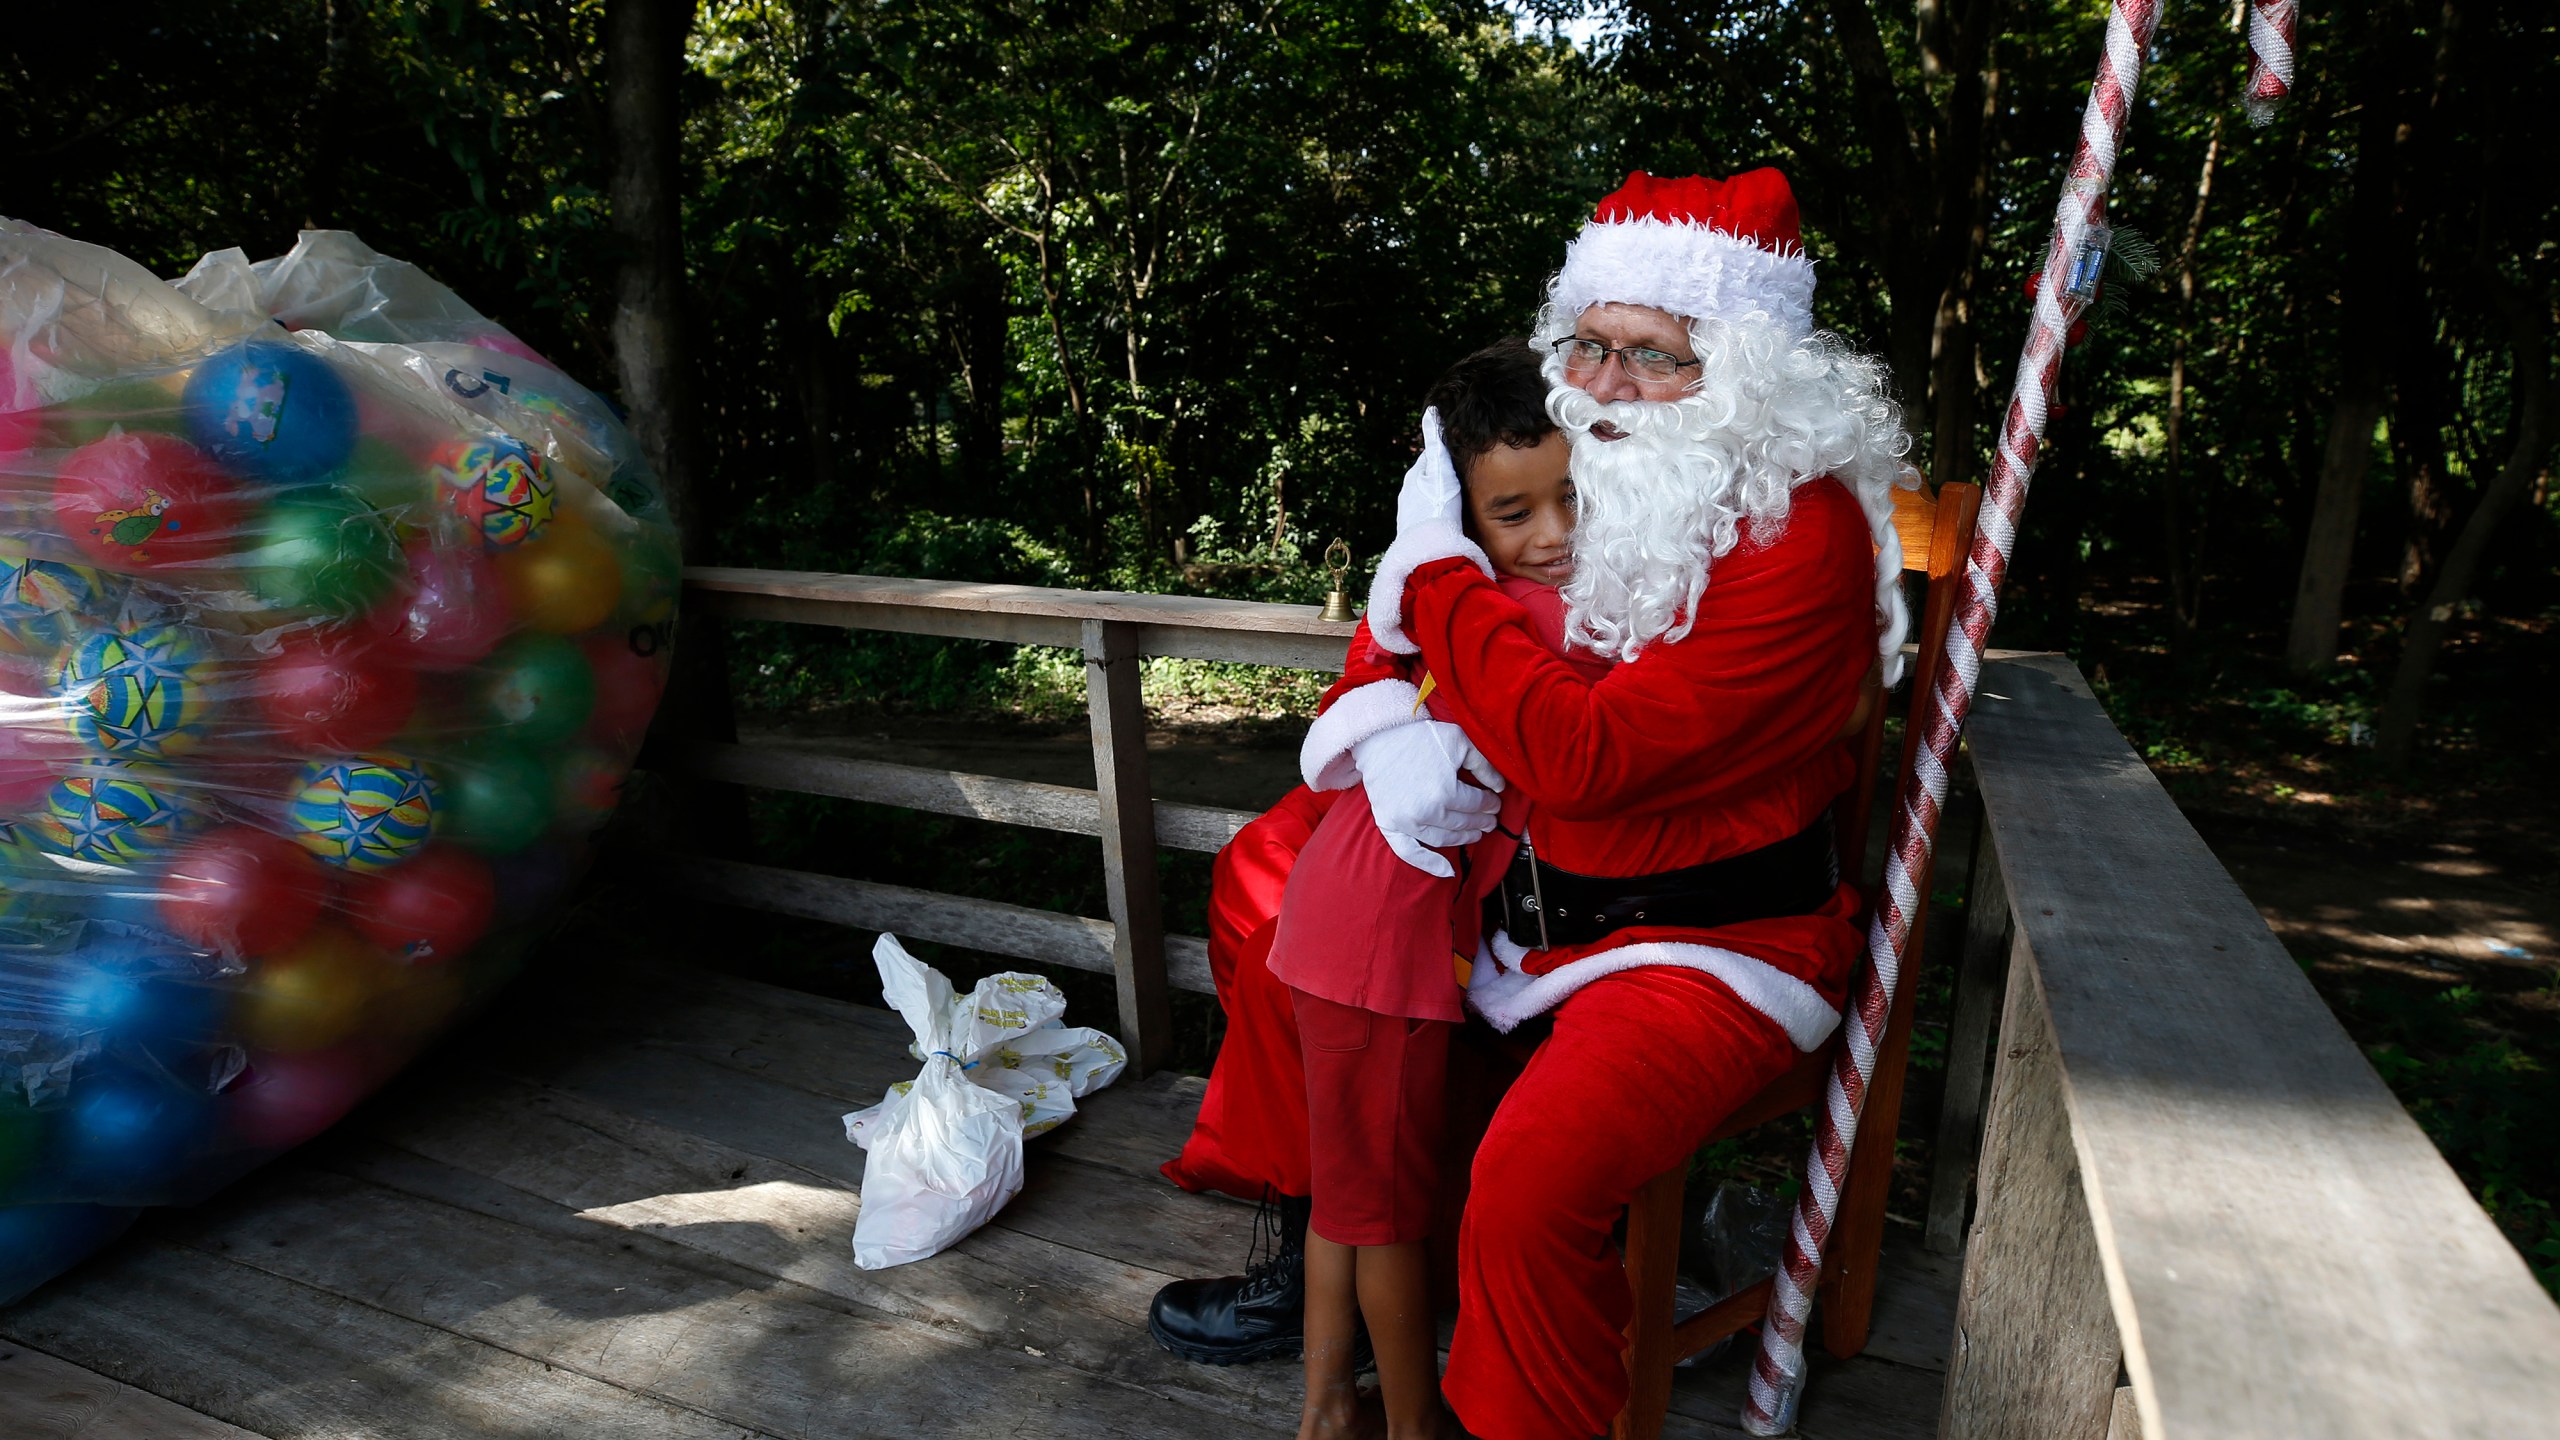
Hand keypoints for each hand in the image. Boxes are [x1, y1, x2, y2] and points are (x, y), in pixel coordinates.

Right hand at [1353, 718, 1505, 878]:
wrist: (1378, 738)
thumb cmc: (1419, 737)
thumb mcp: (1459, 741)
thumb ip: (1484, 764)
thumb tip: (1500, 787)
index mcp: (1446, 792)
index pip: (1478, 804)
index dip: (1491, 803)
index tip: (1495, 801)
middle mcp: (1427, 812)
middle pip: (1464, 823)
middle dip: (1481, 821)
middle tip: (1490, 819)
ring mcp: (1407, 822)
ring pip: (1445, 839)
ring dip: (1464, 838)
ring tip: (1475, 833)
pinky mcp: (1390, 825)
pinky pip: (1410, 853)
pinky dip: (1429, 865)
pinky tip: (1448, 872)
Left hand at [1393, 407, 1464, 535]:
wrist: (1429, 550)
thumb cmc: (1438, 508)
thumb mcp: (1441, 471)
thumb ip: (1436, 443)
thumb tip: (1431, 412)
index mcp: (1414, 476)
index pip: (1433, 457)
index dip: (1449, 455)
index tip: (1463, 453)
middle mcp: (1408, 492)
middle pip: (1430, 477)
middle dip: (1444, 475)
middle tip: (1465, 476)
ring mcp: (1409, 512)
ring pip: (1430, 497)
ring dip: (1442, 495)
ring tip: (1461, 498)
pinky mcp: (1414, 530)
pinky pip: (1430, 514)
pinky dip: (1439, 512)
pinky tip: (1451, 518)